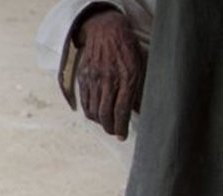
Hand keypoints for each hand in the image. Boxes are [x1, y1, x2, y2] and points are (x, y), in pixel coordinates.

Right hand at [75, 9, 143, 138]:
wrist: (106, 32)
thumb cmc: (127, 49)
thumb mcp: (139, 67)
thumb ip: (138, 90)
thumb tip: (137, 111)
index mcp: (126, 78)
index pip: (121, 110)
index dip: (121, 127)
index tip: (122, 136)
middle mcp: (108, 81)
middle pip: (105, 114)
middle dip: (110, 127)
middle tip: (114, 132)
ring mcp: (93, 80)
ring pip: (93, 111)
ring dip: (99, 121)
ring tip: (106, 124)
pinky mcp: (83, 79)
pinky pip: (85, 102)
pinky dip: (89, 112)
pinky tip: (96, 114)